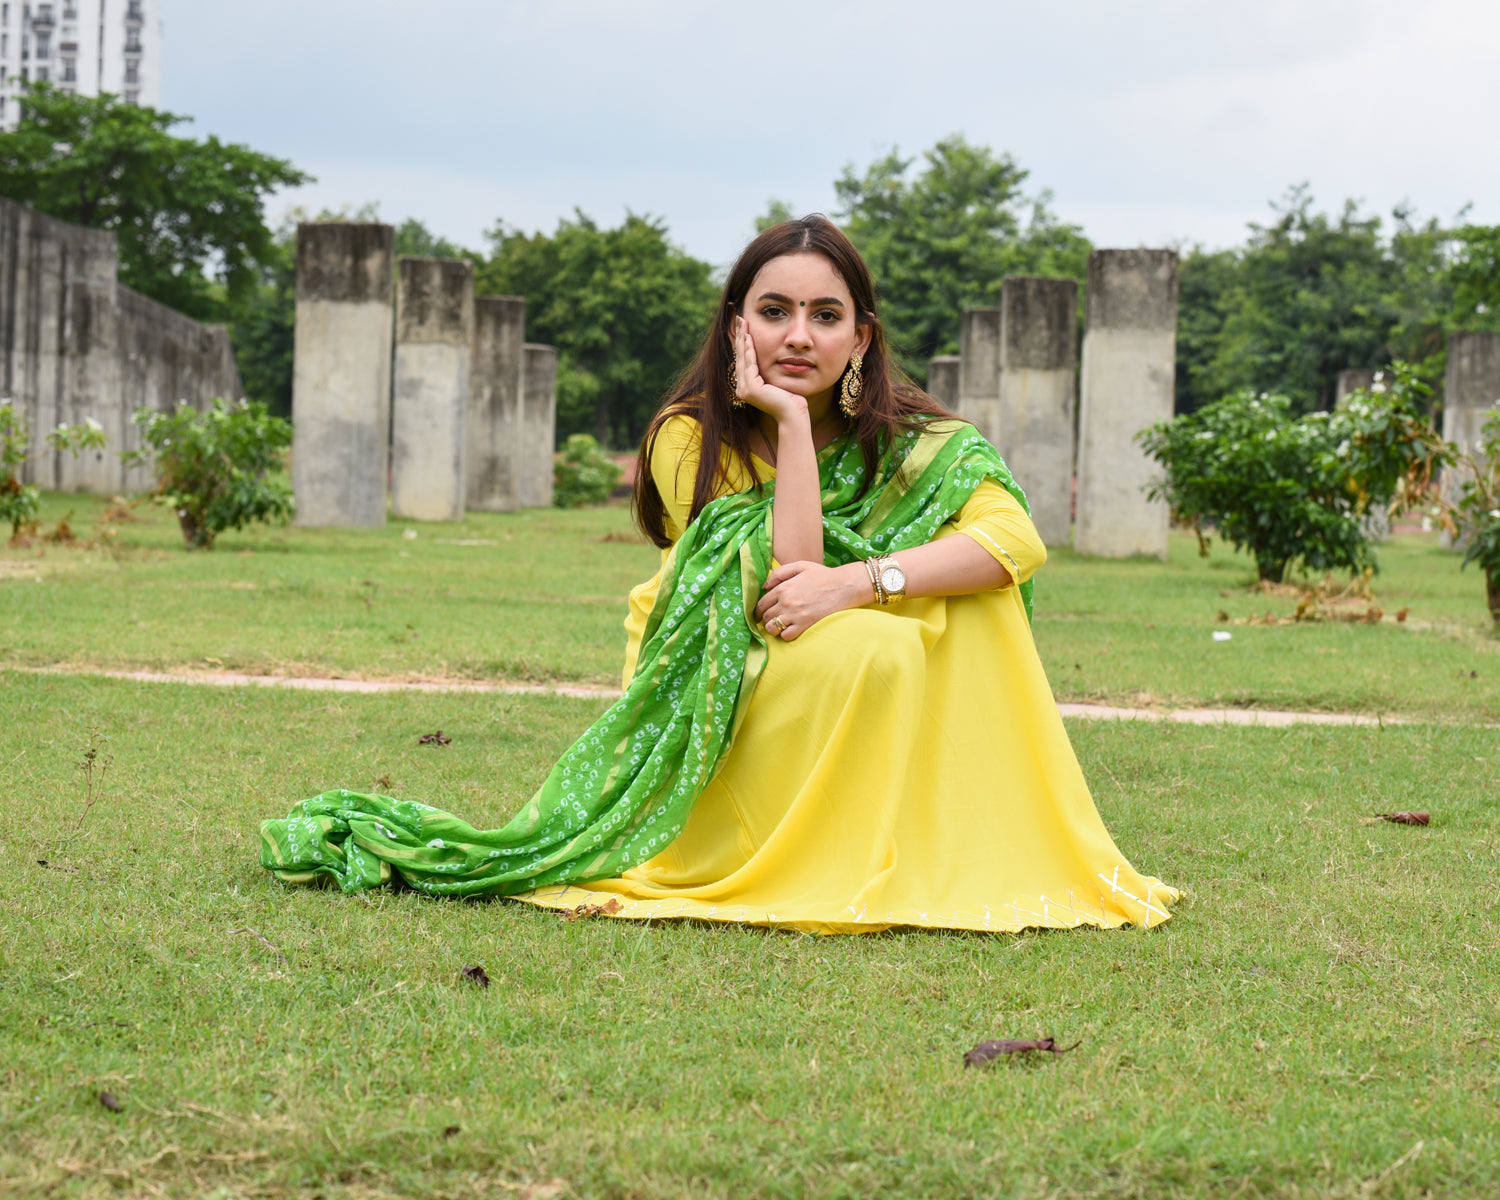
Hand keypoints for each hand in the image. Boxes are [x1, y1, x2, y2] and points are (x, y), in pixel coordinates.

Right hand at [731, 315, 805, 422]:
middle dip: (740, 336)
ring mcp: (745, 390)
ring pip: (743, 358)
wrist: (794, 415)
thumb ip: (771, 369)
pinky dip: (750, 349)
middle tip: (740, 318)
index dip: (743, 342)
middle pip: (740, 356)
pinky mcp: (751, 389)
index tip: (744, 325)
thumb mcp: (778, 379)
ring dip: (743, 338)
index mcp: (747, 387)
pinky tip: (749, 336)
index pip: (744, 359)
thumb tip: (775, 355)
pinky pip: (750, 364)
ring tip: (743, 322)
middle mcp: (742, 389)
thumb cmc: (792, 400)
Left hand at [754, 561, 870, 640]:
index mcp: (783, 588)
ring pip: (772, 628)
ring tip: (778, 626)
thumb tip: (765, 586)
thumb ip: (780, 573)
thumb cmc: (823, 575)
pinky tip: (790, 630)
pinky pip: (786, 636)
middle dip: (765, 619)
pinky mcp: (805, 625)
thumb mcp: (800, 566)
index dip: (759, 609)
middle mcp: (786, 602)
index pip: (762, 603)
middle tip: (770, 619)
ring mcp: (795, 615)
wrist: (844, 586)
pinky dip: (785, 635)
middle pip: (765, 616)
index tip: (761, 613)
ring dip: (773, 628)